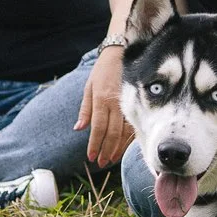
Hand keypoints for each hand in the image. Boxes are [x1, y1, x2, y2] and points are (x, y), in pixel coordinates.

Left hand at [76, 46, 132, 168]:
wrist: (123, 54)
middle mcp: (116, 103)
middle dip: (106, 150)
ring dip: (117, 148)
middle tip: (101, 163)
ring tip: (111, 160)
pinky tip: (124, 148)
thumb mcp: (89, 87)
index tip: (91, 157)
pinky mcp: (137, 104)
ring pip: (124, 132)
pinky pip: (133, 126)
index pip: (98, 127)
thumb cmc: (103, 71)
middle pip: (112, 133)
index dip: (94, 144)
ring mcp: (129, 104)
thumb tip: (79, 129)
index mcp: (102, 99)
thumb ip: (85, 109)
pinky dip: (128, 139)